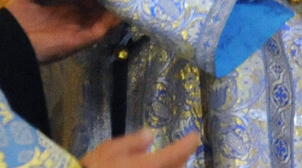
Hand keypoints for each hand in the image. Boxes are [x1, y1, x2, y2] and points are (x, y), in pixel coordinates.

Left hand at [4, 0, 119, 63]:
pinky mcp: (81, 40)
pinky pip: (101, 29)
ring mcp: (77, 32)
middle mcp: (71, 22)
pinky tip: (120, 5)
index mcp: (59, 14)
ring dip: (113, 7)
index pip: (81, 2)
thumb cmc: (15, 23)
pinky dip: (111, 19)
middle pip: (95, 10)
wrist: (9, 45)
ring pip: (102, 19)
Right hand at [80, 129, 199, 167]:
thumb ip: (131, 143)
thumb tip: (150, 136)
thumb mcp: (106, 152)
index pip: (176, 153)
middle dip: (180, 160)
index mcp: (147, 166)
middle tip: (181, 152)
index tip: (194, 137)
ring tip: (169, 161)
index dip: (187, 144)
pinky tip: (154, 166)